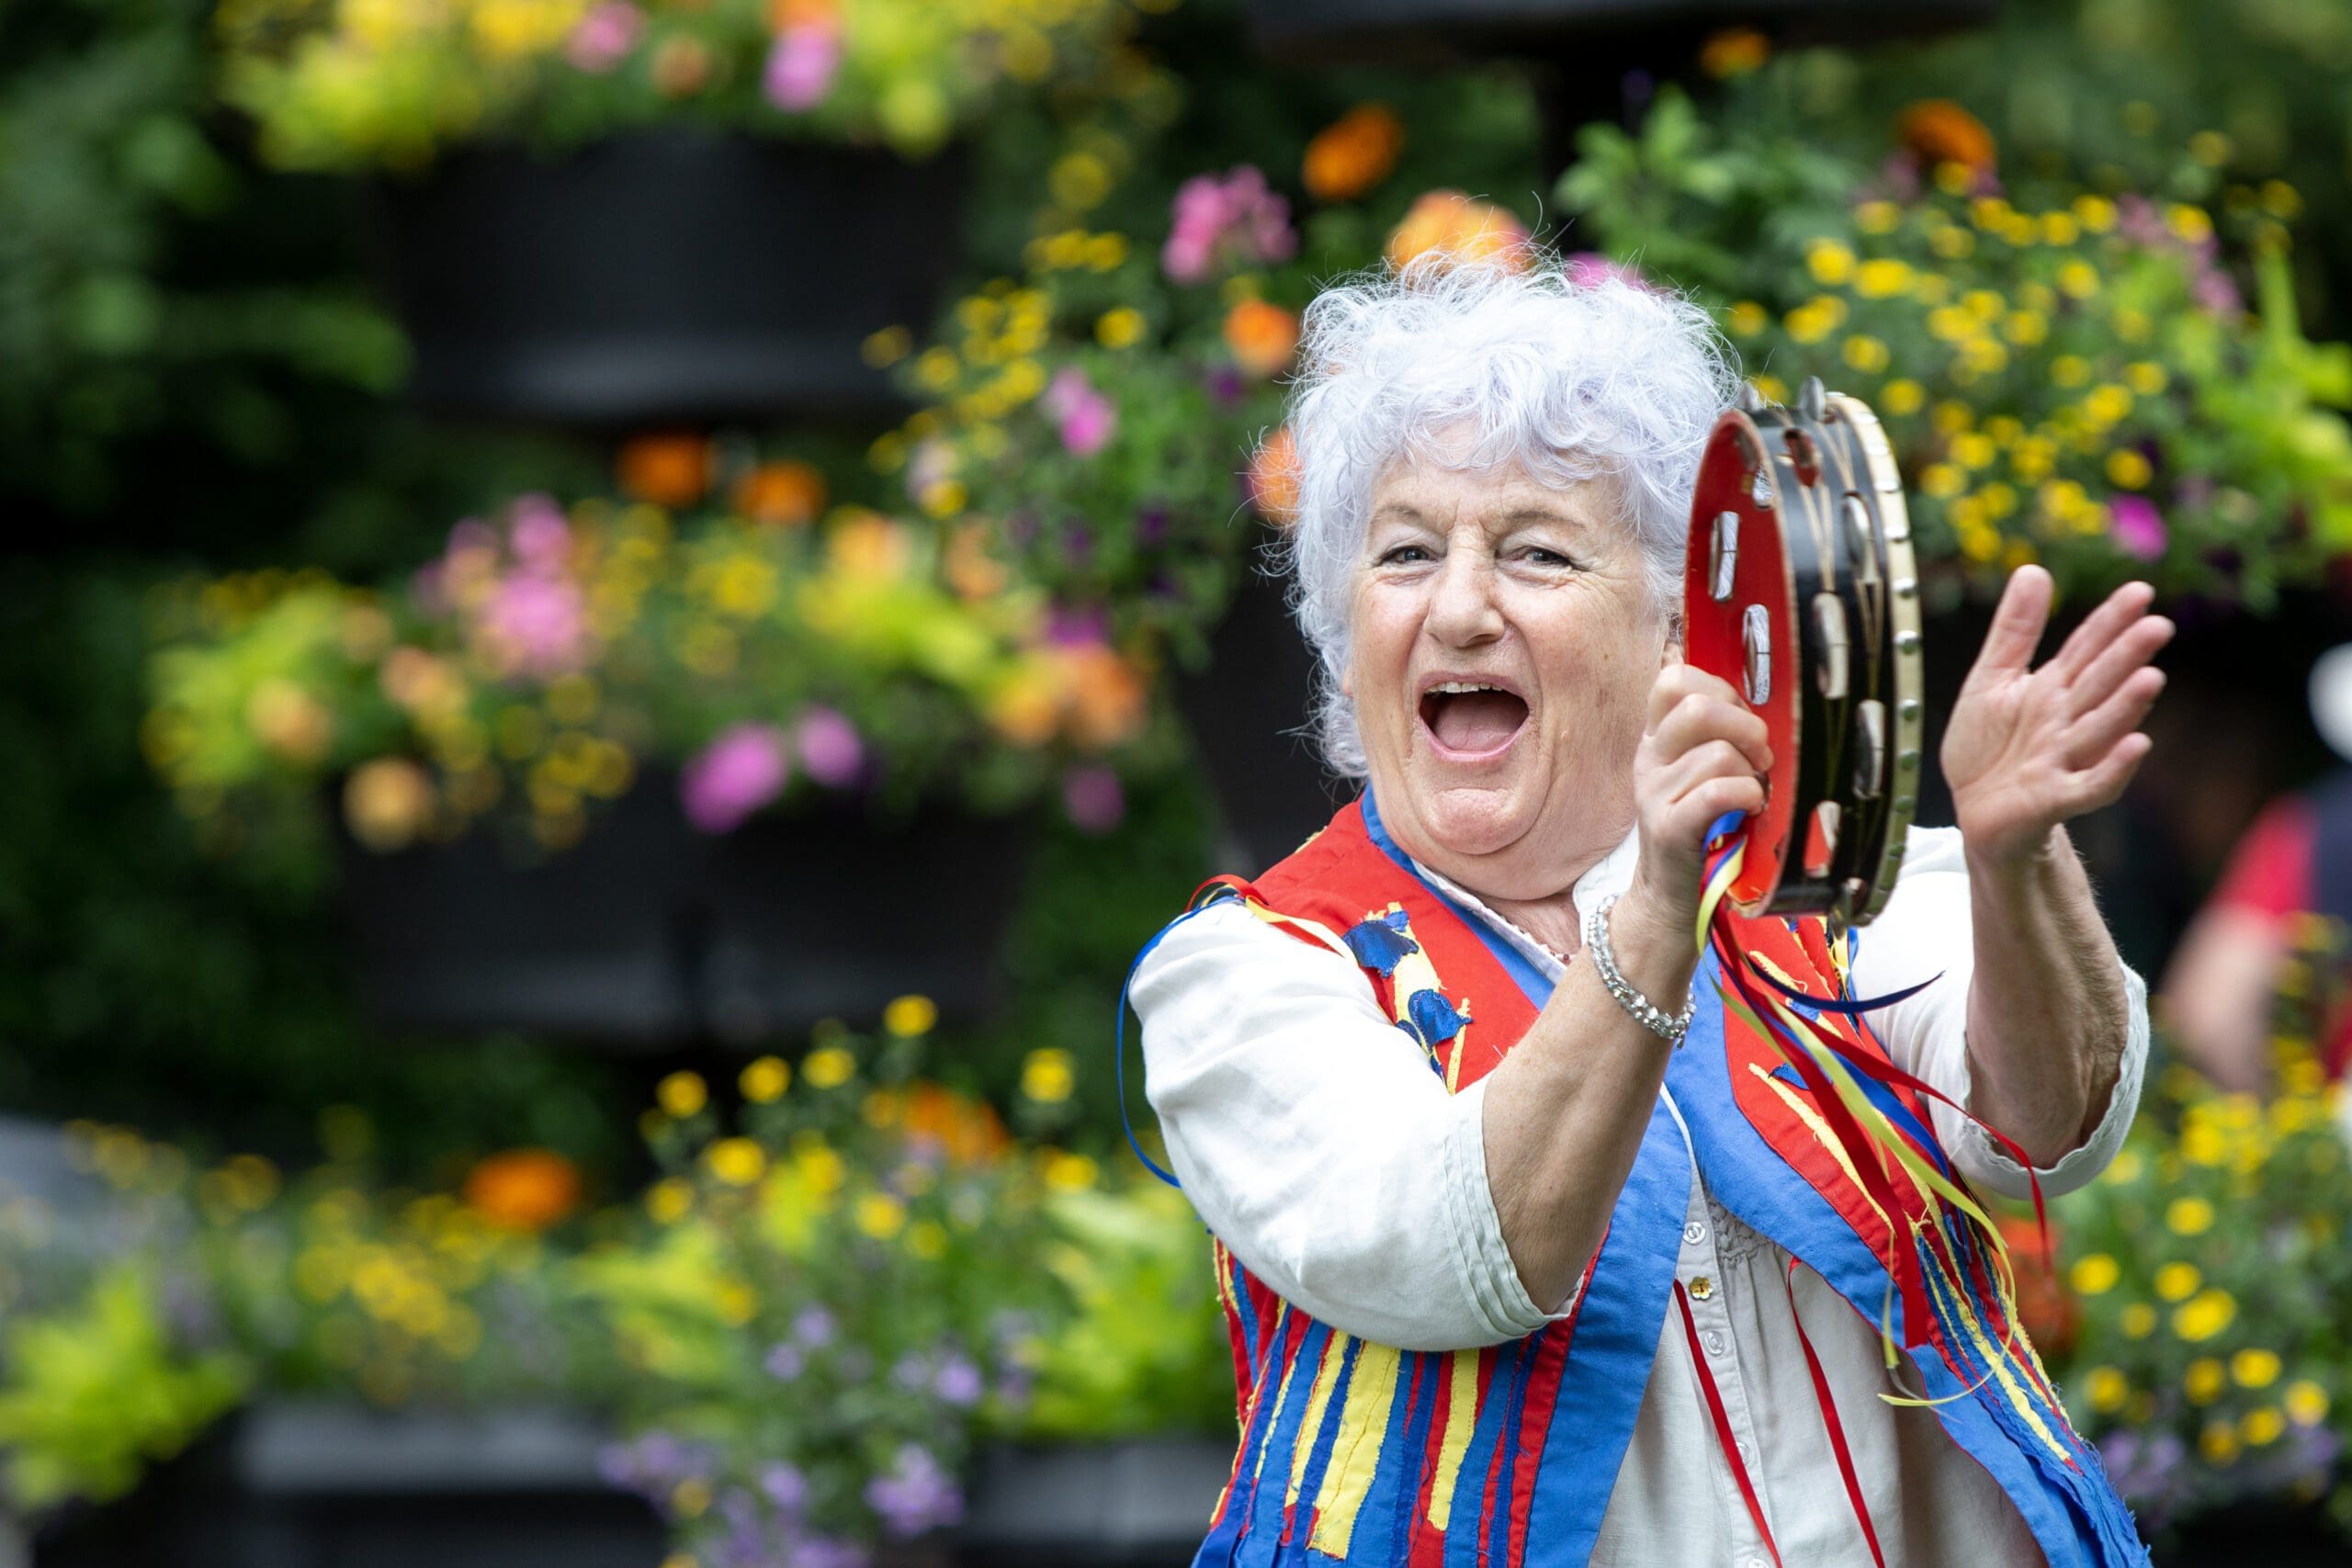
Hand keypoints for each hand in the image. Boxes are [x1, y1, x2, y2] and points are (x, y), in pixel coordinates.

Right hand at [1625, 663, 1771, 937]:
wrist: (1669, 893)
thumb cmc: (1702, 827)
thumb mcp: (1700, 771)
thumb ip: (1718, 736)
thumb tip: (1767, 712)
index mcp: (1656, 737)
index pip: (1674, 679)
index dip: (1720, 690)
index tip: (1741, 722)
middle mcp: (1649, 758)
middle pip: (1697, 707)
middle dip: (1745, 727)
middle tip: (1760, 758)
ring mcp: (1653, 793)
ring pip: (1718, 754)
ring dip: (1751, 773)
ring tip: (1752, 794)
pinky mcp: (1668, 828)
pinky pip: (1716, 792)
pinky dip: (1745, 796)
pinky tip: (1750, 809)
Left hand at [1944, 566, 2172, 866]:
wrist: (1974, 811)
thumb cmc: (1988, 747)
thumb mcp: (1991, 680)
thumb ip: (2015, 631)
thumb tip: (2034, 569)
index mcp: (2053, 689)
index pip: (2087, 649)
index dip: (2110, 621)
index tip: (2140, 590)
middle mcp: (2067, 720)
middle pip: (2100, 685)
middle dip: (2127, 658)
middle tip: (2157, 626)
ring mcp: (2065, 759)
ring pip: (2101, 730)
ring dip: (2125, 708)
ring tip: (2149, 679)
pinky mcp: (2057, 797)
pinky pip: (2092, 784)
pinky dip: (2114, 767)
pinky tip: (2137, 745)